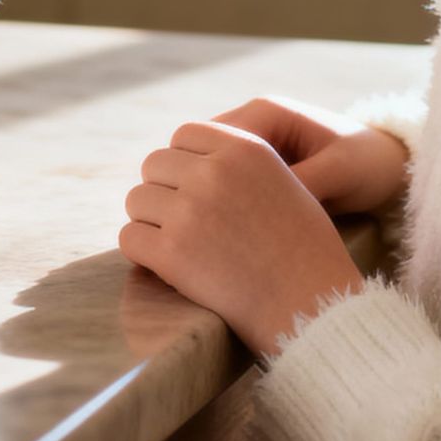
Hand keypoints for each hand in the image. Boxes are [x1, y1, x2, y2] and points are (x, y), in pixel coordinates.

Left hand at [121, 119, 366, 362]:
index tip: (192, 187)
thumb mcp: (285, 183)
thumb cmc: (304, 250)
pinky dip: (142, 252)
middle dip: (163, 190)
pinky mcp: (171, 253)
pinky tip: (165, 265)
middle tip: (181, 221)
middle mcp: (213, 173)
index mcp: (244, 149)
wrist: (310, 306)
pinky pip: (130, 238)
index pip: (184, 134)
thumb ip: (240, 165)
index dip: (183, 161)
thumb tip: (190, 163)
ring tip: (177, 244)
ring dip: (150, 221)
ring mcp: (189, 212)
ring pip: (136, 200)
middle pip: (154, 164)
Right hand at [211, 96, 411, 217]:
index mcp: (266, 112)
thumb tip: (257, 210)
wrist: (390, 164)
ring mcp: (252, 144)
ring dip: (210, 197)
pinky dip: (224, 201)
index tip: (205, 216)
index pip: (207, 139)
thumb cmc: (367, 164)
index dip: (199, 176)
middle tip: (201, 228)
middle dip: (198, 188)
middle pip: (199, 154)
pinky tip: (226, 230)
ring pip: (208, 169)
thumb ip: (299, 185)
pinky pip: (226, 180)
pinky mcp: (257, 165)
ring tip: (211, 234)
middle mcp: (252, 121)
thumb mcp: (336, 174)